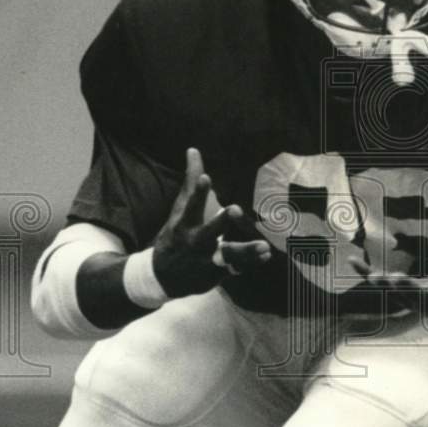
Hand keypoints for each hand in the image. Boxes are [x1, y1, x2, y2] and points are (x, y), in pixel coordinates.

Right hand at [152, 147, 270, 297]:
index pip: (191, 205)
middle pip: (208, 231)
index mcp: (185, 224)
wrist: (162, 276)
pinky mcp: (217, 272)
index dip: (197, 191)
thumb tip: (194, 150)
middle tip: (234, 208)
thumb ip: (191, 181)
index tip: (205, 177)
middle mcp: (195, 241)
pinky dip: (251, 262)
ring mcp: (206, 258)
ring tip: (264, 247)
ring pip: (227, 255)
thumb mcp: (180, 210)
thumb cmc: (176, 234)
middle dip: (221, 222)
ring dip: (246, 251)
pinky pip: (236, 267)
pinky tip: (266, 256)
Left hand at [348, 227, 427, 320]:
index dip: (409, 287)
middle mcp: (414, 299)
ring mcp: (402, 296)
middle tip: (379, 278)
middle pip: (398, 293)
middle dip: (388, 285)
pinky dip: (364, 272)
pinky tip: (351, 260)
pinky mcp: (395, 290)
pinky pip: (376, 282)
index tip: (398, 280)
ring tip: (354, 263)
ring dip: (369, 276)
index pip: (419, 291)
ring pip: (382, 289)